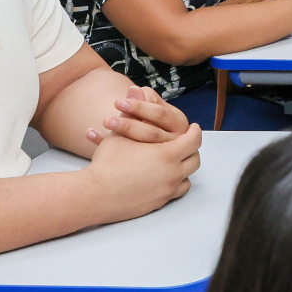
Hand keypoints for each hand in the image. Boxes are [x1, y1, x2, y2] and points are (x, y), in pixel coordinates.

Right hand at [82, 123, 201, 219]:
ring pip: (188, 177)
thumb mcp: (119, 132)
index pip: (194, 140)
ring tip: (178, 160)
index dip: (195, 132)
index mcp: (168, 154)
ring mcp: (168, 190)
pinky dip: (176, 183)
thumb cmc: (107, 162)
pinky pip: (176, 191)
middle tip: (187, 143)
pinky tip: (168, 176)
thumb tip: (136, 89)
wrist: (95, 194)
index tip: (194, 128)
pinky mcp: (160, 202)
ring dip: (185, 167)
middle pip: (195, 159)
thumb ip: (133, 111)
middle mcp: (173, 173)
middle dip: (192, 150)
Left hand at [84, 86, 189, 146]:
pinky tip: (89, 133)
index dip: (139, 107)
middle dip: (128, 125)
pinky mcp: (151, 164)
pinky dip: (103, 142)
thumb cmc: (158, 124)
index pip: (159, 114)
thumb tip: (134, 88)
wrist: (161, 154)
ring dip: (120, 135)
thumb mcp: (156, 112)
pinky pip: (126, 155)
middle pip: (151, 132)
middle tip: (107, 120)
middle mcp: (175, 140)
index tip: (118, 103)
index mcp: (177, 122)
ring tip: (104, 124)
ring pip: (142, 147)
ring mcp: (165, 154)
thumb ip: (145, 102)